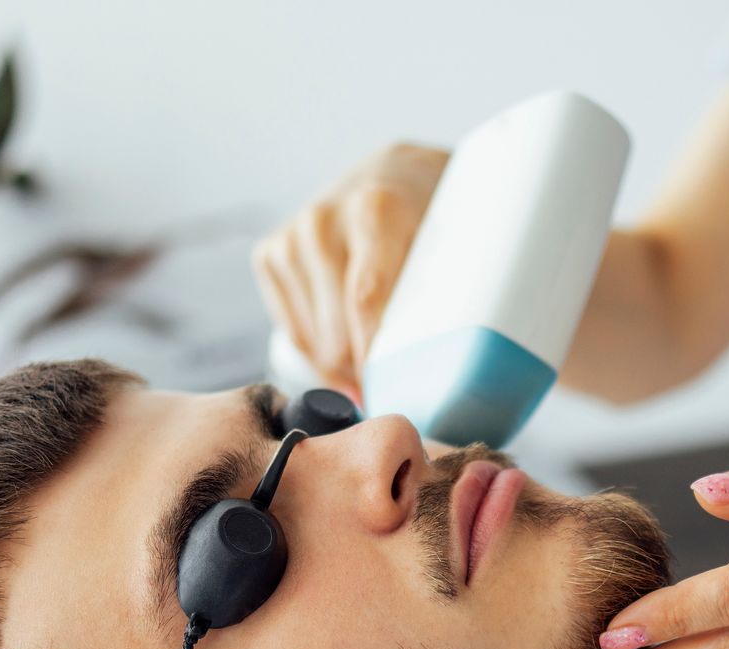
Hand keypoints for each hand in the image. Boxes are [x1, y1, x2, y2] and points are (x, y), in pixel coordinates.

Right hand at [251, 142, 450, 398]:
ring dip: (345, 371)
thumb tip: (452, 364)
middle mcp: (323, 220)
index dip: (379, 359)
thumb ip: (457, 286)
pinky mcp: (270, 255)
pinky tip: (350, 349)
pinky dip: (321, 355)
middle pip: (336, 335)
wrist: (394, 173)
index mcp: (375, 209)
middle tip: (399, 392)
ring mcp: (291, 238)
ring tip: (378, 370)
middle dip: (367, 375)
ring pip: (313, 344)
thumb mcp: (458, 236)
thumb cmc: (435, 215)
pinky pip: (294, 335)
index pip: (367, 300)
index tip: (399, 395)